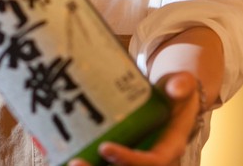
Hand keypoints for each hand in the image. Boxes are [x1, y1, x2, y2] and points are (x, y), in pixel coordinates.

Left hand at [67, 72, 201, 165]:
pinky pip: (103, 165)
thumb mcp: (181, 87)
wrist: (173, 101)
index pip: (153, 163)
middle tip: (76, 163)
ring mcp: (134, 161)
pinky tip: (61, 159)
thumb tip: (176, 88)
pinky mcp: (120, 158)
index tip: (105, 147)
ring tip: (67, 162)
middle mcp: (151, 161)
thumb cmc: (175, 94)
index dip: (129, 160)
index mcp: (169, 149)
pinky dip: (86, 164)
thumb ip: (181, 85)